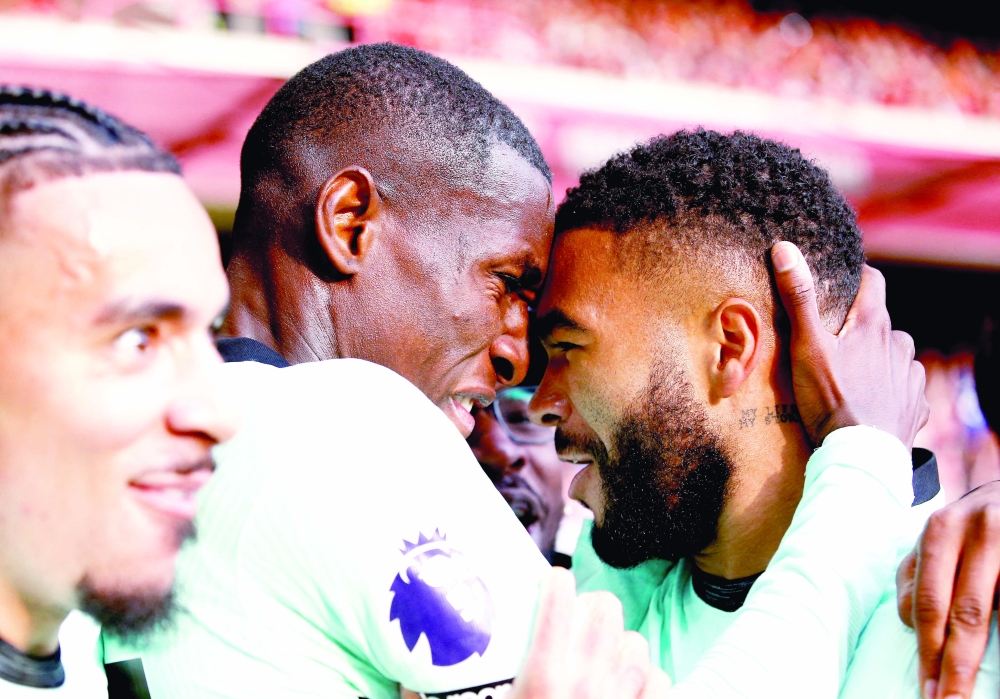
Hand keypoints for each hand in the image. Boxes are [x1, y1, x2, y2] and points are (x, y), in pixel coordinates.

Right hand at [510, 567, 669, 698]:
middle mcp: (584, 685)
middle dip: (595, 602)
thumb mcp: (507, 697)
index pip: (557, 605)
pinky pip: (658, 680)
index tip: (555, 578)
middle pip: (606, 612)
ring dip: (622, 640)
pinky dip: (647, 675)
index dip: (556, 581)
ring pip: (636, 644)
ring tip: (610, 646)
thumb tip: (499, 637)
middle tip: (584, 609)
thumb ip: (507, 668)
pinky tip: (632, 678)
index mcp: (543, 677)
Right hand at [770, 241, 928, 447]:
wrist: (861, 456)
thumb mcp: (806, 346)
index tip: (839, 281)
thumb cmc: (832, 399)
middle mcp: (900, 346)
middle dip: (862, 326)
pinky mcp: (916, 407)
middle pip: (882, 321)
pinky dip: (892, 388)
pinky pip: (906, 388)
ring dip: (879, 357)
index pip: (873, 281)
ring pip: (897, 355)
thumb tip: (785, 249)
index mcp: (874, 326)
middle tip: (834, 341)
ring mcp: (911, 377)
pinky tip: (873, 401)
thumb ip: (798, 297)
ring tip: (853, 374)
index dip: (856, 276)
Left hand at [897, 481, 999, 698]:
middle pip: (966, 613)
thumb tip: (914, 627)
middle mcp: (978, 531)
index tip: (927, 690)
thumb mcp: (934, 539)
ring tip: (972, 690)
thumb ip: (916, 576)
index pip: (929, 603)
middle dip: (957, 665)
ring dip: (990, 655)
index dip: (928, 651)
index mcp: (939, 530)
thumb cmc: (966, 525)